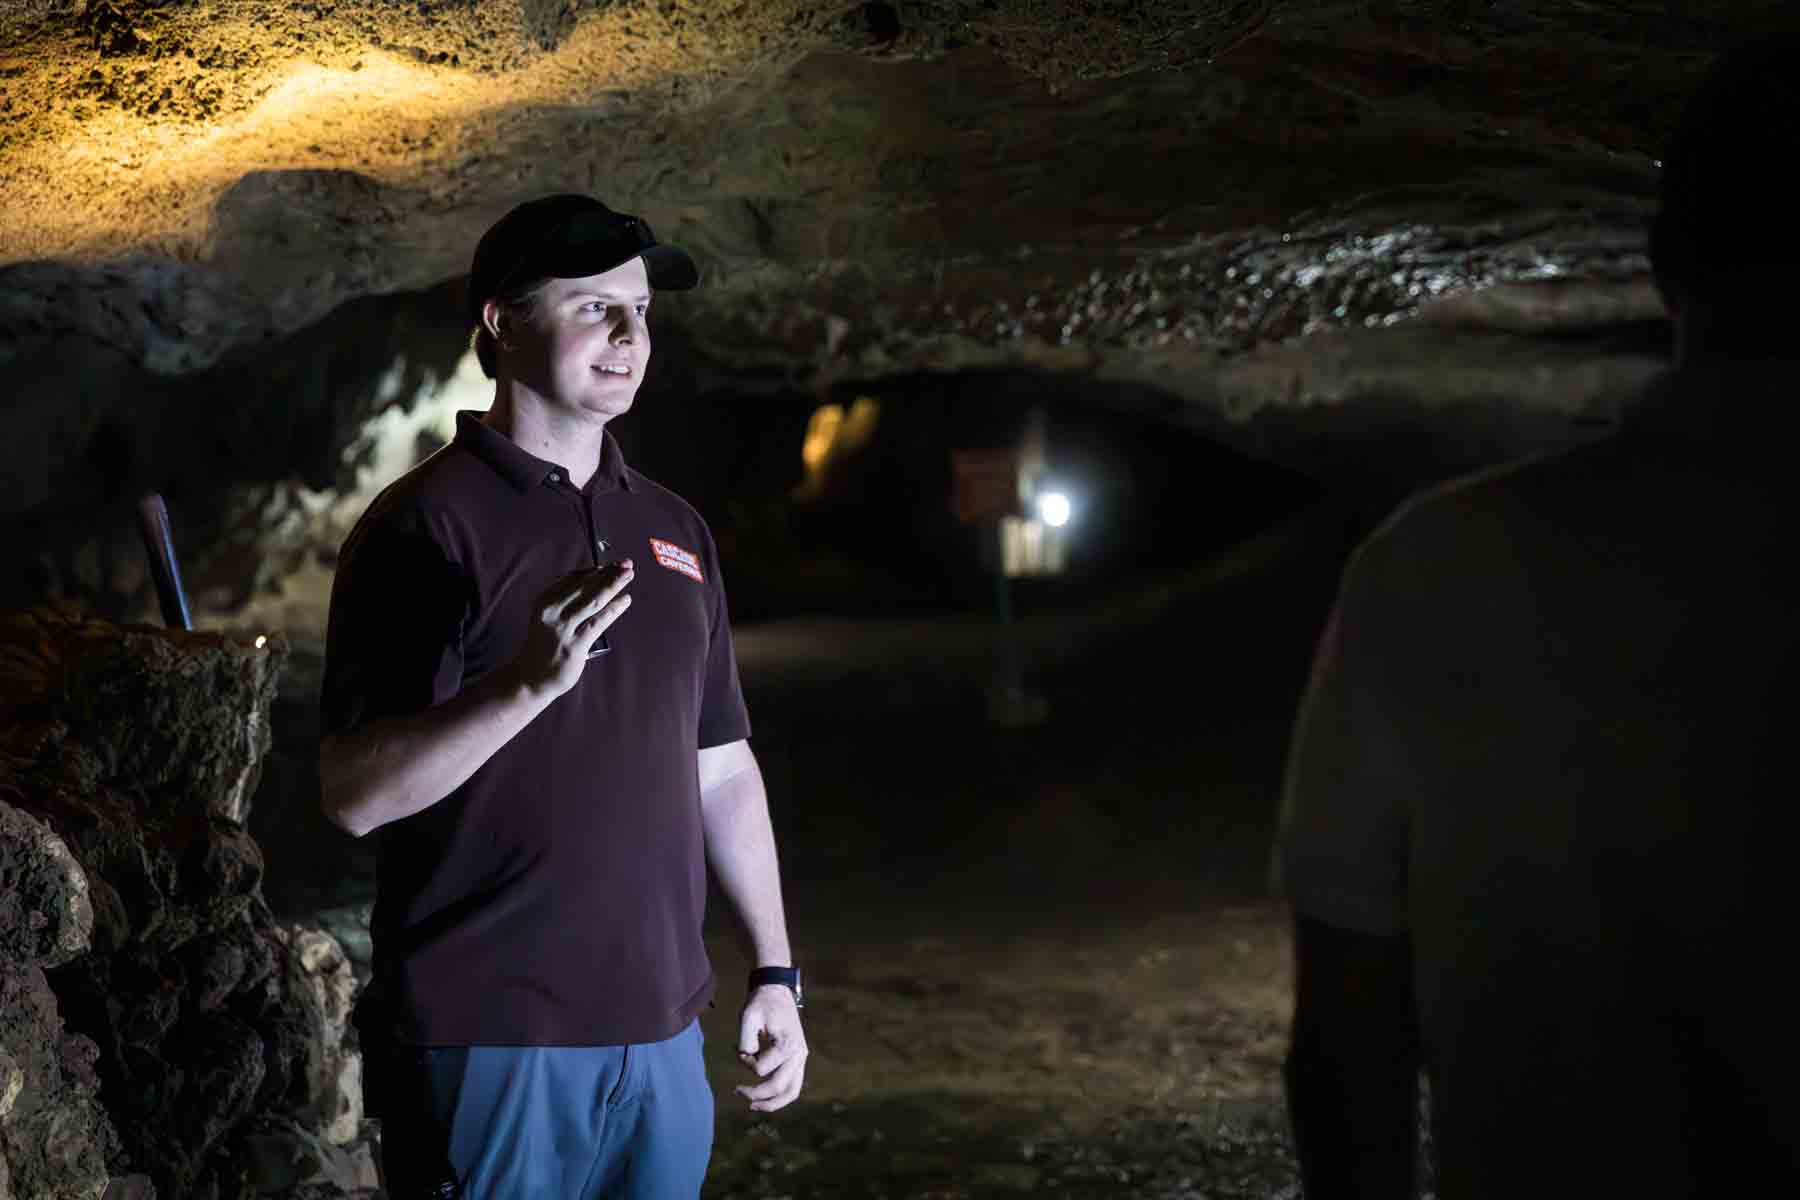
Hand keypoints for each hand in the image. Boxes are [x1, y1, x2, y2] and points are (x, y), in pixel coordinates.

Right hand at [513, 560, 633, 697]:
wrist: (529, 677)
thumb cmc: (543, 646)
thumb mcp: (547, 617)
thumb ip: (565, 602)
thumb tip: (595, 583)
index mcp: (544, 600)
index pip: (573, 579)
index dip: (595, 570)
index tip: (611, 564)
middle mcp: (552, 611)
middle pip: (585, 586)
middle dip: (608, 573)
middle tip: (627, 564)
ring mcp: (563, 628)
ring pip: (593, 600)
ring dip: (613, 585)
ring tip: (629, 575)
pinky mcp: (575, 645)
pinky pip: (598, 622)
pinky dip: (614, 609)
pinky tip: (625, 600)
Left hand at [735, 986, 807, 1112]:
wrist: (777, 992)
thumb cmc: (762, 1003)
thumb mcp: (748, 1016)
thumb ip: (746, 1041)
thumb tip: (746, 1059)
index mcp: (787, 1044)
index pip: (762, 1069)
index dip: (746, 1063)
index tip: (738, 1049)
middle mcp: (798, 1054)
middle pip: (780, 1087)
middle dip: (757, 1095)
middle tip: (737, 1091)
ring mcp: (801, 1058)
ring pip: (792, 1092)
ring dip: (773, 1103)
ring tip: (754, 1106)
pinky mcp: (799, 1059)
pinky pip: (793, 1085)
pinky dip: (781, 1095)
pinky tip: (766, 1098)